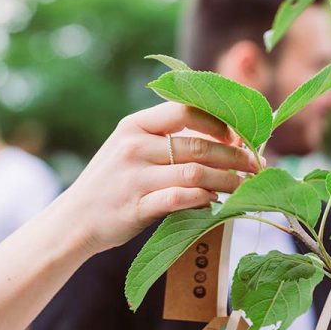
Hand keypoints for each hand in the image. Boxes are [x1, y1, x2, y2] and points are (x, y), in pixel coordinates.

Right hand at [63, 102, 258, 253]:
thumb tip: (224, 136)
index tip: (238, 134)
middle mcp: (133, 146)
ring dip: (227, 180)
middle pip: (197, 145)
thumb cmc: (112, 183)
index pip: (185, 110)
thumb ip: (166, 139)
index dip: (218, 121)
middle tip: (255, 165)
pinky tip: (216, 202)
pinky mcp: (136, 207)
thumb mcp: (130, 148)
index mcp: (134, 125)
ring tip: (244, 186)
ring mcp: (133, 177)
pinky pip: (180, 199)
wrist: (75, 219)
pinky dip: (204, 199)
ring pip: (195, 172)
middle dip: (234, 155)